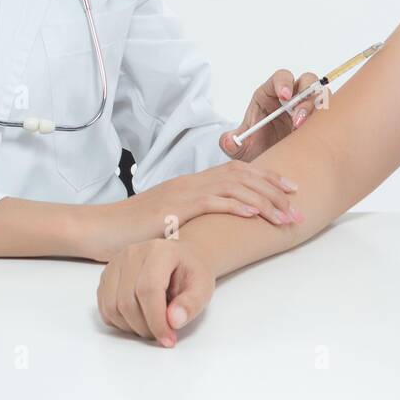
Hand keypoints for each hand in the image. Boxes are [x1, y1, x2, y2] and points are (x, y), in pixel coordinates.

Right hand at [86, 159, 300, 261]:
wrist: (100, 228)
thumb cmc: (132, 228)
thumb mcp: (170, 219)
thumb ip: (193, 216)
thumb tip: (217, 224)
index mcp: (192, 183)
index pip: (237, 171)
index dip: (266, 178)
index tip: (290, 189)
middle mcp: (190, 182)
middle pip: (241, 175)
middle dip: (273, 188)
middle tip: (298, 201)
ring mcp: (181, 193)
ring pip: (232, 188)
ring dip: (263, 200)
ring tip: (285, 214)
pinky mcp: (172, 209)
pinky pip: (210, 202)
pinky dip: (235, 206)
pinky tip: (253, 214)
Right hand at [97, 238, 214, 346]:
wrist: (181, 258)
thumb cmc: (191, 273)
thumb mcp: (202, 288)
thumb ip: (191, 304)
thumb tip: (173, 321)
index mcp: (159, 251)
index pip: (148, 290)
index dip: (156, 320)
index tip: (168, 340)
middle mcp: (132, 253)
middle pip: (126, 301)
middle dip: (145, 327)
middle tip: (162, 334)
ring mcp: (116, 263)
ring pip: (112, 307)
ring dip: (131, 327)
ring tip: (152, 325)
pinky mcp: (107, 276)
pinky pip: (104, 307)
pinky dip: (120, 322)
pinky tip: (138, 319)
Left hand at [220, 68, 321, 160]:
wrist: (269, 166)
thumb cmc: (256, 149)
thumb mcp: (240, 148)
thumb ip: (231, 143)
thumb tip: (229, 141)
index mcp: (270, 94)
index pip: (281, 78)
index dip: (284, 83)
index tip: (284, 96)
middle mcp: (291, 98)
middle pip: (306, 82)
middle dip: (305, 97)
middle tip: (298, 119)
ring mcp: (308, 108)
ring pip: (321, 96)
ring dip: (317, 110)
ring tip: (304, 131)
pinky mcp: (319, 122)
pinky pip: (330, 114)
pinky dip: (328, 122)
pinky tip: (316, 138)